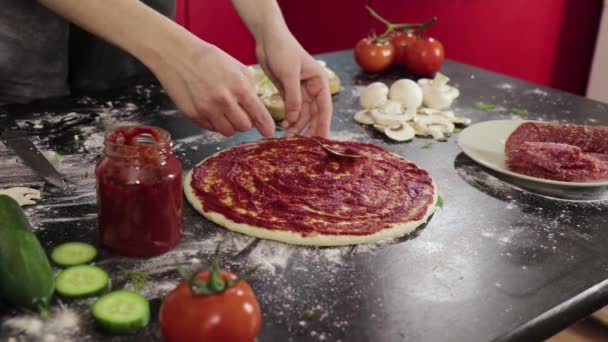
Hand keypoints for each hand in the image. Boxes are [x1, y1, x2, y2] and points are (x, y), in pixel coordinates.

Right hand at [150, 34, 274, 136]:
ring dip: (231, 125)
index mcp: (239, 87)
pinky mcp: (194, 115)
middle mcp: (224, 100)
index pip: (259, 115)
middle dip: (246, 122)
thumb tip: (258, 107)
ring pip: (228, 131)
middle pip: (244, 127)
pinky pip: (212, 128)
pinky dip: (216, 123)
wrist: (178, 55)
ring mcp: (207, 109)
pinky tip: (213, 110)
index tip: (268, 131)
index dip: (266, 126)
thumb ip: (250, 88)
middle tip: (242, 113)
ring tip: (227, 112)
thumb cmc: (210, 59)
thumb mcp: (237, 68)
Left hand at [256, 31, 331, 137]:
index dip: (324, 124)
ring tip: (287, 137)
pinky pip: (292, 110)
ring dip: (297, 126)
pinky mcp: (289, 92)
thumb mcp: (289, 74)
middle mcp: (313, 88)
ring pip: (302, 114)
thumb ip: (293, 97)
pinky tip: (283, 127)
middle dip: (309, 128)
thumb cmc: (282, 50)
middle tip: (303, 145)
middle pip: (315, 114)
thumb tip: (296, 118)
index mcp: (320, 81)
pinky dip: (289, 119)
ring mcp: (301, 91)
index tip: (323, 140)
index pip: (325, 107)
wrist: (268, 39)